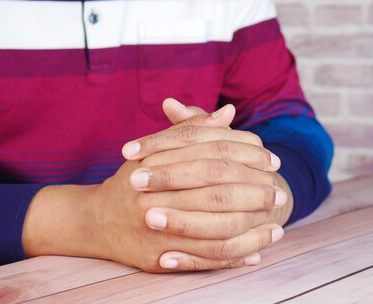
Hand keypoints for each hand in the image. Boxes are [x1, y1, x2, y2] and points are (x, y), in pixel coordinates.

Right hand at [22, 102, 288, 272]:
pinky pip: (202, 260)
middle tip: (278, 194)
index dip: (246, 155)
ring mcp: (155, 228)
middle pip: (216, 191)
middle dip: (253, 193)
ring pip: (214, 230)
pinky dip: (232, 258)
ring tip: (276, 228)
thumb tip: (229, 112)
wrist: (94, 220)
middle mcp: (154, 193)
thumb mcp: (158, 150)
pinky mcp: (156, 257)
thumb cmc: (134, 180)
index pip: (211, 153)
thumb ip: (192, 130)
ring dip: (250, 231)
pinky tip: (255, 255)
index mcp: (157, 161)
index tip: (271, 159)